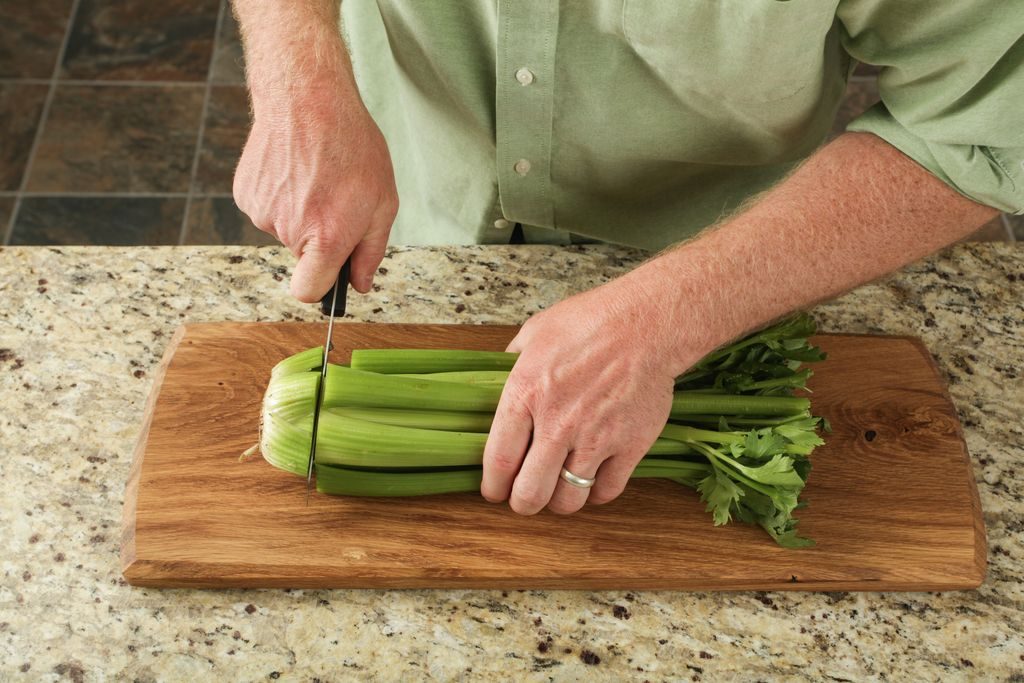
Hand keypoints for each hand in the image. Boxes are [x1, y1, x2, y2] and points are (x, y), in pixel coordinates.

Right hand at [233, 81, 397, 300]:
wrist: (307, 98)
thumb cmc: (352, 147)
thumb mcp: (383, 201)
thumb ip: (370, 251)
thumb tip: (358, 284)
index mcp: (325, 237)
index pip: (307, 292)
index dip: (320, 288)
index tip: (329, 276)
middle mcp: (288, 230)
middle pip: (302, 256)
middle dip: (319, 236)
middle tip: (334, 198)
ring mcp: (262, 212)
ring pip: (285, 230)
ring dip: (300, 212)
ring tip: (315, 177)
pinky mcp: (246, 193)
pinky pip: (268, 208)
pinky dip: (280, 195)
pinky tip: (294, 169)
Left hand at [481, 273, 701, 513]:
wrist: (646, 323)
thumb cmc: (590, 321)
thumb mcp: (535, 333)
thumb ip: (512, 363)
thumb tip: (498, 380)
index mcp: (525, 395)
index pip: (498, 461)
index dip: (493, 486)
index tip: (494, 491)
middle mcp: (556, 424)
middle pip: (529, 493)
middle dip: (522, 503)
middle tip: (524, 499)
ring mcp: (595, 439)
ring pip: (568, 500)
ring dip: (559, 502)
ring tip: (559, 492)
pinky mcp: (629, 446)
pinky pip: (606, 491)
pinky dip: (596, 493)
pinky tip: (592, 480)